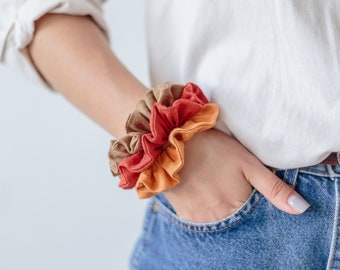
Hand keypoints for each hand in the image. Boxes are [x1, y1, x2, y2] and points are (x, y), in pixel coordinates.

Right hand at [163, 129, 309, 222]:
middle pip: (236, 222)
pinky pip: (201, 220)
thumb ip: (274, 188)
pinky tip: (204, 193)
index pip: (254, 218)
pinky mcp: (185, 215)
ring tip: (215, 189)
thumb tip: (301, 208)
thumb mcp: (248, 163)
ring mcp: (200, 219)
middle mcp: (219, 218)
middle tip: (228, 187)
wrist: (173, 143)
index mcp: (238, 206)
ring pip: (218, 222)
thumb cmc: (213, 149)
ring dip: (221, 211)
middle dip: (237, 209)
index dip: (254, 205)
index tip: (246, 190)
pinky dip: (206, 211)